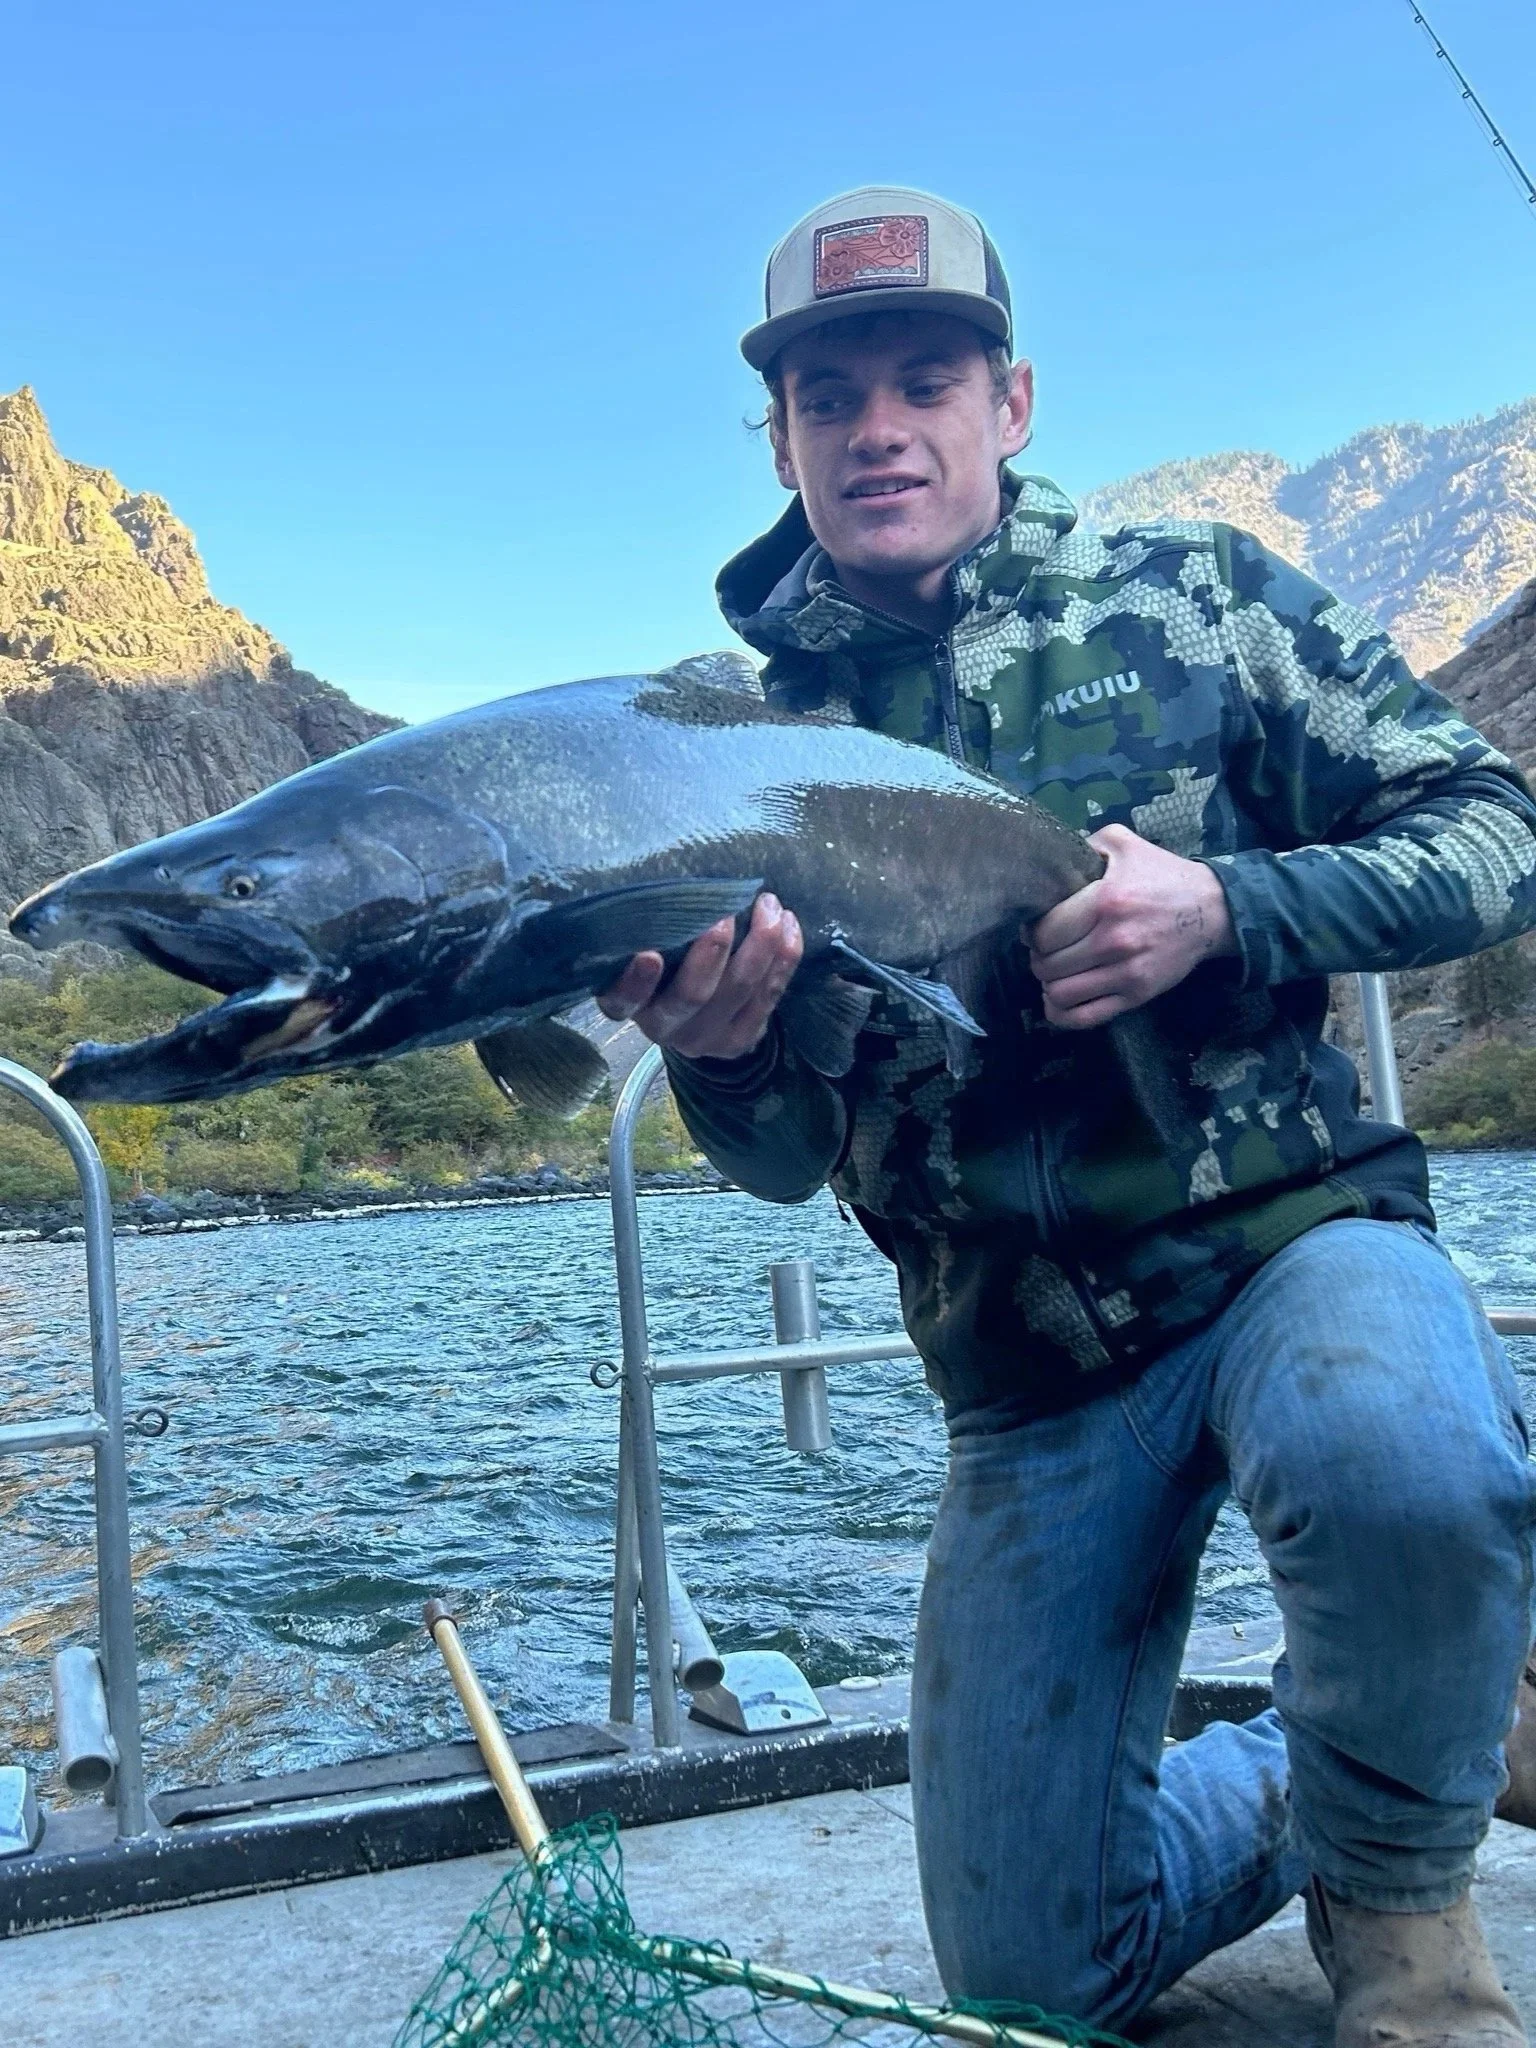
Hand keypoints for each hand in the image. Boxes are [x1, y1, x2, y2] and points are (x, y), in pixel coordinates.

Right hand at [596, 892, 802, 1060]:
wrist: (695, 1018)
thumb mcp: (644, 948)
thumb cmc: (664, 965)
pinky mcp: (742, 1039)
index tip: (650, 955)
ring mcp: (707, 1038)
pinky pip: (770, 995)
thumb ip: (649, 926)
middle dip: (713, 950)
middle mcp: (665, 1028)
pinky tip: (787, 924)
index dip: (635, 982)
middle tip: (726, 912)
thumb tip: (663, 881)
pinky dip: (784, 957)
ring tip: (768, 904)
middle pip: (692, 995)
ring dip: (760, 943)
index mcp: (631, 1006)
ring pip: (739, 990)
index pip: (623, 1000)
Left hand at [1027, 824, 1234, 1028]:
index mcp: (1106, 901)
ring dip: (1049, 984)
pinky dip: (1061, 1014)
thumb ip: (1083, 847)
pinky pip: (1084, 1018)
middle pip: (1047, 964)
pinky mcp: (1136, 995)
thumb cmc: (1162, 875)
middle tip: (1047, 949)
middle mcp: (1114, 940)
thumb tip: (1047, 863)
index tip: (1037, 928)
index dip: (1032, 932)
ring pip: (1060, 994)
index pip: (1045, 932)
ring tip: (1056, 970)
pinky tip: (1057, 1000)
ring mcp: (1126, 973)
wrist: (1211, 910)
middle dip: (1039, 957)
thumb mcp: (1123, 844)